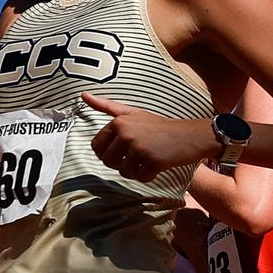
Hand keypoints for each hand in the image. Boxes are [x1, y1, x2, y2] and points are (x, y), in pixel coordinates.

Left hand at [86, 94, 215, 180]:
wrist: (190, 135)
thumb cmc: (160, 126)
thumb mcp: (133, 113)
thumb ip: (107, 106)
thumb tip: (82, 95)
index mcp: (119, 123)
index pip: (97, 146)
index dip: (107, 153)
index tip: (121, 151)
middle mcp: (126, 134)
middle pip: (108, 161)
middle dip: (120, 164)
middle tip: (137, 157)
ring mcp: (139, 148)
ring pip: (124, 172)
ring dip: (135, 171)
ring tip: (147, 160)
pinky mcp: (153, 161)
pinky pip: (141, 178)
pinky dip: (149, 176)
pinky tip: (157, 166)